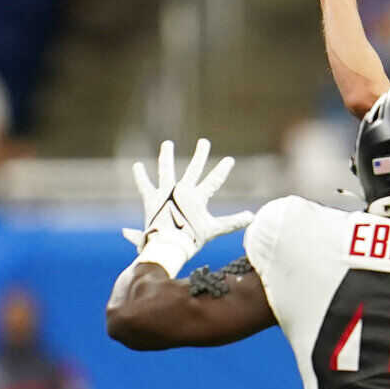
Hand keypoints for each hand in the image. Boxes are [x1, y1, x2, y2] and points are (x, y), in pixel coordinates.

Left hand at [123, 139, 252, 271]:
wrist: (167, 246)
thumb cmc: (191, 239)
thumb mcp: (214, 230)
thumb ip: (233, 222)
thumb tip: (252, 217)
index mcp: (197, 197)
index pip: (214, 180)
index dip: (222, 169)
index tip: (229, 160)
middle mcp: (181, 191)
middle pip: (193, 168)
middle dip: (200, 154)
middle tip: (204, 142)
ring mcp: (165, 193)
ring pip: (166, 170)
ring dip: (166, 156)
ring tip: (167, 143)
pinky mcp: (151, 199)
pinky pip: (144, 185)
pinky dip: (140, 176)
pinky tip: (137, 165)